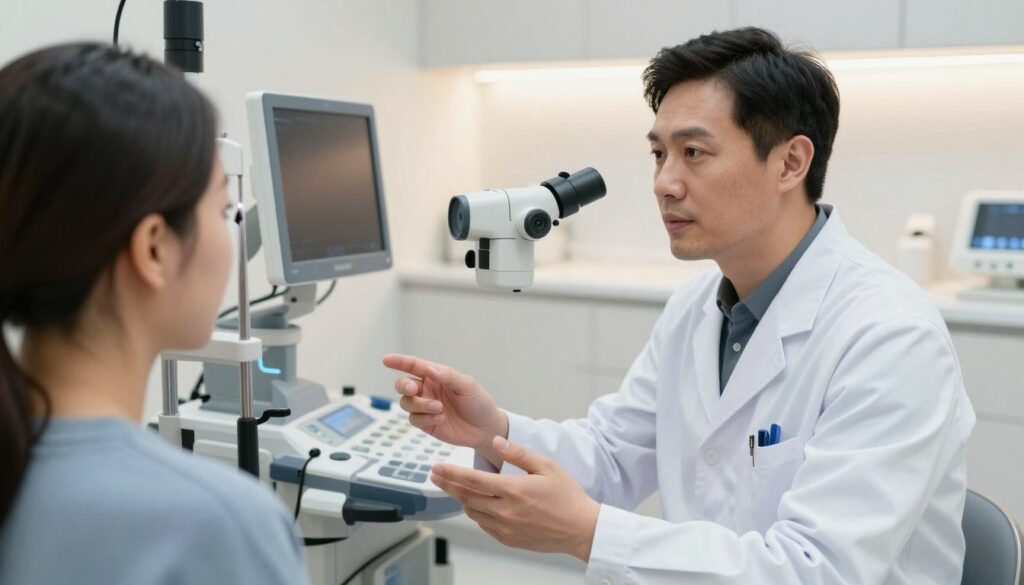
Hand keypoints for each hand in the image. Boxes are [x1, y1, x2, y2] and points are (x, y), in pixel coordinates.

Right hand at [382, 354, 508, 466]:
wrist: (485, 428)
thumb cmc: (478, 402)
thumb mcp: (467, 385)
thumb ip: (448, 376)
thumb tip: (429, 369)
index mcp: (435, 375)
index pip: (414, 366)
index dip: (399, 362)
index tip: (386, 359)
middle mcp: (427, 389)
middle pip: (403, 384)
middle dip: (404, 385)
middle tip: (414, 389)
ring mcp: (424, 406)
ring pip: (406, 403)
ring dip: (420, 405)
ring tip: (439, 408)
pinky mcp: (425, 422)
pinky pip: (414, 419)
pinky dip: (425, 418)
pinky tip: (441, 418)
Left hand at [430, 436, 599, 561]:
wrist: (581, 529)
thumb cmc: (567, 496)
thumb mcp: (546, 466)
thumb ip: (518, 453)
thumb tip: (496, 441)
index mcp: (513, 490)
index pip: (472, 480)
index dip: (451, 473)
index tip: (436, 467)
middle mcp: (505, 511)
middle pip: (466, 497)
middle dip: (448, 485)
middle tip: (435, 475)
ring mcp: (505, 528)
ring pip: (472, 512)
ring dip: (462, 499)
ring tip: (457, 488)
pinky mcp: (508, 540)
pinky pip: (484, 525)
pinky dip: (477, 513)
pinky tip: (478, 504)